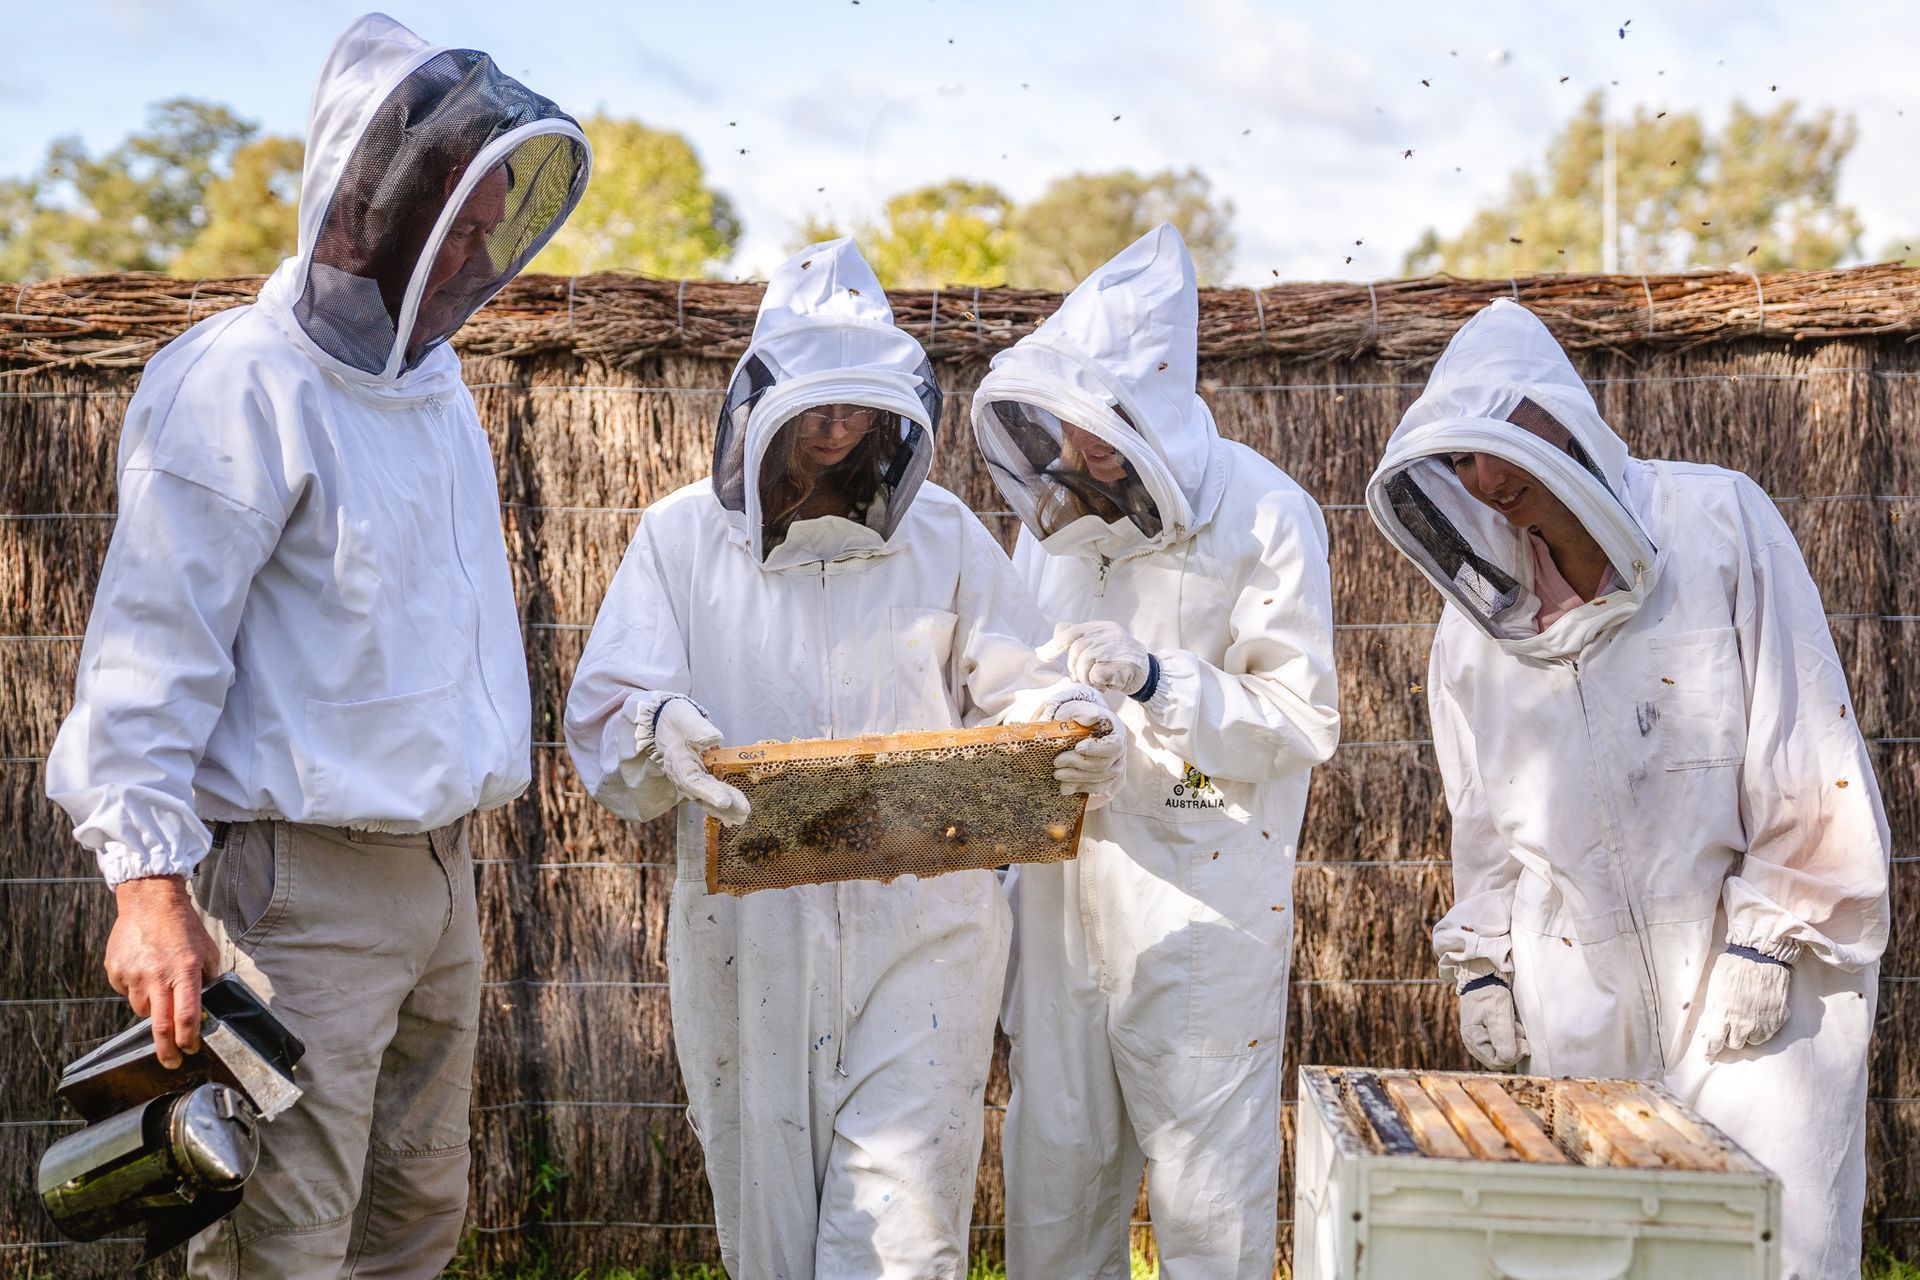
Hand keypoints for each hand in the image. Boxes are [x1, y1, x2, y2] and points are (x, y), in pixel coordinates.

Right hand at [105, 875, 221, 1069]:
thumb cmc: (183, 927)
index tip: (191, 1049)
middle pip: (160, 1026)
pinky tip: (145, 970)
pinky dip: (137, 989)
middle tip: (172, 1062)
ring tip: (160, 984)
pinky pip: (127, 992)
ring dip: (153, 1008)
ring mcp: (133, 975)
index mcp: (185, 971)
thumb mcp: (207, 951)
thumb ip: (208, 979)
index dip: (189, 1039)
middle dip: (167, 1050)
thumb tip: (210, 1005)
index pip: (187, 1016)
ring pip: (143, 1009)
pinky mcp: (116, 971)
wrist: (150, 902)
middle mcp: (158, 976)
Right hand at [648, 697, 750, 825]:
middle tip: (744, 812)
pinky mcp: (698, 781)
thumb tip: (715, 738)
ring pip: (707, 800)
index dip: (709, 793)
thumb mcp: (686, 719)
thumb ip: (699, 729)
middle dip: (724, 805)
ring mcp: (690, 781)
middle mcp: (683, 776)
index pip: (694, 782)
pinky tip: (735, 816)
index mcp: (679, 762)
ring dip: (725, 810)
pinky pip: (710, 796)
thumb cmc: (677, 720)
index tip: (725, 801)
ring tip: (742, 817)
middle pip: (703, 795)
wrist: (666, 724)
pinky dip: (722, 807)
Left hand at [1039, 621, 1151, 696]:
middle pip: (1076, 649)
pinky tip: (1103, 685)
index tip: (1043, 654)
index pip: (1072, 632)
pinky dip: (1095, 682)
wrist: (1146, 673)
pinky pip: (1096, 673)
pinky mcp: (1121, 664)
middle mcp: (1108, 634)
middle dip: (1073, 667)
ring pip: (1084, 662)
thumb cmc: (1117, 660)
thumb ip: (1079, 636)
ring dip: (1084, 677)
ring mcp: (1115, 648)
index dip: (1055, 644)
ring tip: (1093, 682)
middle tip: (1079, 677)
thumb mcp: (1099, 643)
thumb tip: (1056, 631)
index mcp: (1101, 627)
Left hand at [1047, 698, 1126, 805]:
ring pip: (1101, 781)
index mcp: (1117, 735)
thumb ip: (1085, 712)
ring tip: (1057, 774)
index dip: (1097, 750)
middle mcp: (1120, 755)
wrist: (1080, 727)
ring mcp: (1115, 770)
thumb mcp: (1080, 709)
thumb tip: (1090, 718)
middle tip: (1057, 762)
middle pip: (1105, 766)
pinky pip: (1098, 790)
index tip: (1077, 747)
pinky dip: (1081, 789)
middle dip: (1079, 765)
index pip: (1113, 746)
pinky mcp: (1106, 781)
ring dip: (1078, 780)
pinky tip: (1065, 786)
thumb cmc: (1080, 717)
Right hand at [1458, 967, 1527, 1069]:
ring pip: (1501, 1050)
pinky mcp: (1486, 1030)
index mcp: (1473, 1039)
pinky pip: (1501, 1041)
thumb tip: (1508, 1059)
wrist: (1484, 974)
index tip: (1523, 1042)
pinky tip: (1511, 1023)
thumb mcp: (1499, 1016)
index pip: (1496, 1062)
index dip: (1512, 1056)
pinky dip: (1509, 1034)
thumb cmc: (1490, 993)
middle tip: (1518, 1031)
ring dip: (1512, 1040)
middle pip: (1498, 1058)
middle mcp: (1473, 1041)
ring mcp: (1479, 1036)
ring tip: (1514, 1023)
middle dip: (1512, 1047)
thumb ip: (1503, 1040)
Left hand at [1701, 947, 1791, 1056]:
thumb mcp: (1715, 990)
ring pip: (1752, 1041)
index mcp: (1723, 1015)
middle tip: (1730, 1026)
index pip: (1714, 1042)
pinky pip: (1767, 1033)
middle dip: (1730, 1038)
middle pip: (1735, 1044)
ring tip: (1746, 1018)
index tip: (1709, 1056)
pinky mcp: (1778, 1020)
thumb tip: (1706, 1030)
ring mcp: (1762, 1023)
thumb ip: (1712, 1012)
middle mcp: (1743, 1023)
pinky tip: (1759, 1016)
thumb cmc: (1733, 969)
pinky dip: (1762, 1029)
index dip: (1710, 1051)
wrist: (1761, 958)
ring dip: (1747, 1034)